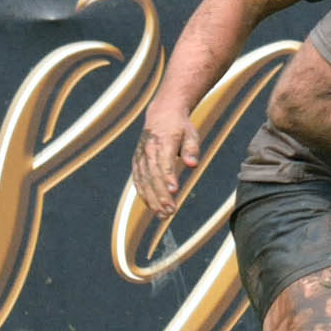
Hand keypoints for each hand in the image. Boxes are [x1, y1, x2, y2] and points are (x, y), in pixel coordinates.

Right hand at [130, 102, 200, 216]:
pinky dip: (144, 194)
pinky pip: (138, 180)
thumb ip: (192, 149)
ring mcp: (140, 157)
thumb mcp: (191, 134)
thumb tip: (193, 164)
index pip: (165, 162)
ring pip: (144, 181)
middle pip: (153, 175)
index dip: (168, 177)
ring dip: (152, 199)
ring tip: (162, 215)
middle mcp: (149, 150)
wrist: (161, 115)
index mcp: (163, 142)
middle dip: (161, 195)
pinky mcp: (137, 162)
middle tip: (170, 211)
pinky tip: (152, 207)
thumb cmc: (180, 127)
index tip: (174, 191)